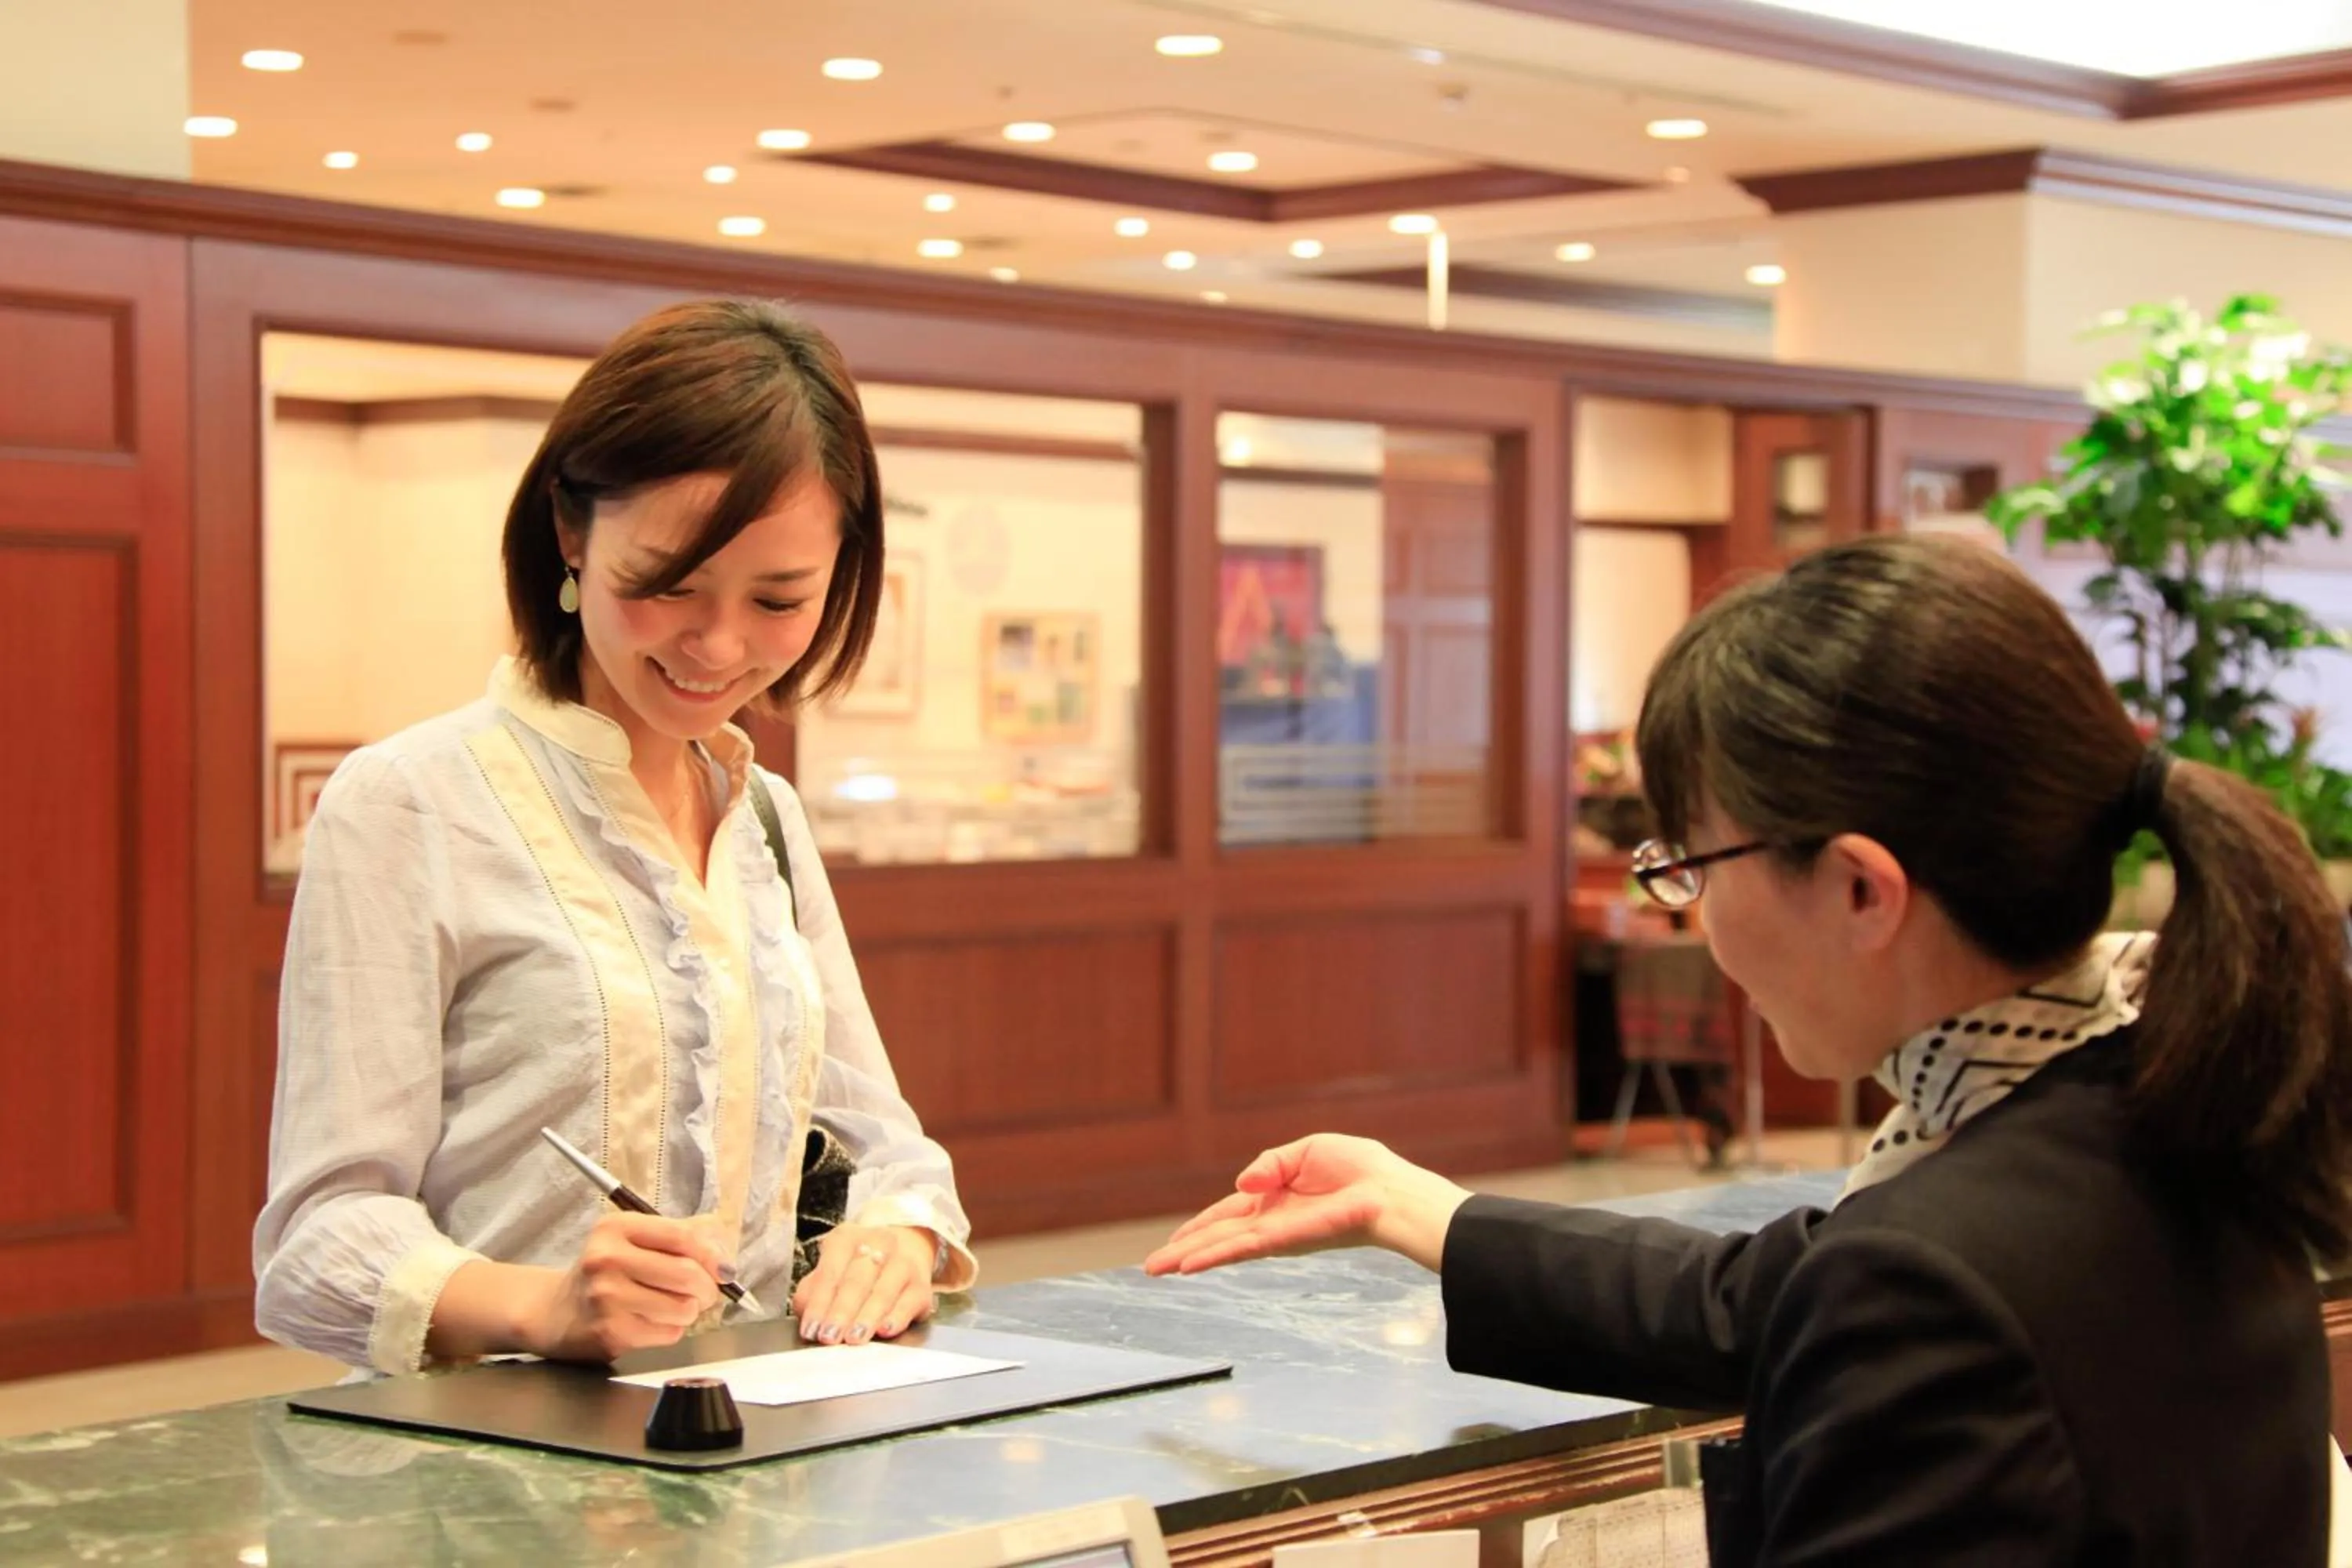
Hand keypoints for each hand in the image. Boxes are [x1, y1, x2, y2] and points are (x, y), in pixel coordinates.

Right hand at [519, 1211, 730, 1362]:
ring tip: (673, 1306)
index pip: (681, 1236)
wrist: (557, 1313)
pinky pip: (668, 1333)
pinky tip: (652, 1322)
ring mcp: (607, 1297)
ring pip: (681, 1307)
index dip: (711, 1255)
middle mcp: (607, 1259)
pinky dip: (671, 1330)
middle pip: (686, 1274)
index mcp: (616, 1228)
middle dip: (707, 1288)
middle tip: (706, 1293)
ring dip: (688, 1311)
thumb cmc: (605, 1273)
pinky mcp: (612, 1332)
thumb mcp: (632, 1240)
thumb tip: (723, 1256)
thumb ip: (679, 1237)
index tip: (722, 1268)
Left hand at [792, 1224, 937, 1344]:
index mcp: (846, 1239)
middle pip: (857, 1281)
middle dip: (841, 1312)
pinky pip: (910, 1302)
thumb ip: (814, 1292)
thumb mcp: (832, 1268)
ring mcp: (904, 1263)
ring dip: (867, 1317)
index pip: (829, 1273)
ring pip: (883, 1292)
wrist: (906, 1247)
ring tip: (853, 1338)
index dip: (818, 1304)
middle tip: (829, 1337)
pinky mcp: (923, 1285)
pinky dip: (897, 1318)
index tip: (810, 1330)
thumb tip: (808, 1317)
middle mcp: (878, 1244)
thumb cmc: (859, 1266)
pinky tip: (886, 1330)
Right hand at [1142, 1134, 1472, 1277]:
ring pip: (1223, 1247)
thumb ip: (1270, 1163)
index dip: (1201, 1226)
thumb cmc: (1360, 1170)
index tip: (1176, 1242)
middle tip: (1152, 1267)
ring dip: (1189, 1258)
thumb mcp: (1306, 1150)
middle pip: (1218, 1235)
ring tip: (1156, 1270)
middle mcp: (1271, 1220)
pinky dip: (1213, 1256)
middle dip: (1184, 1251)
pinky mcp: (1285, 1239)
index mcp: (1275, 1197)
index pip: (1229, 1213)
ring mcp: (1276, 1233)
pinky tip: (1188, 1266)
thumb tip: (1241, 1183)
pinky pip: (1242, 1247)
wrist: (1390, 1190)